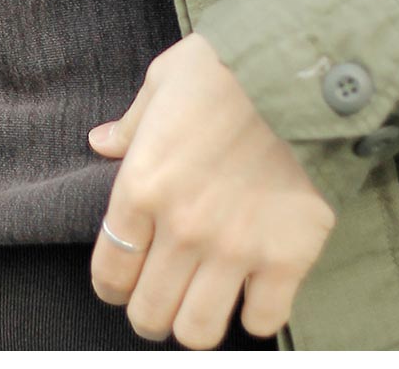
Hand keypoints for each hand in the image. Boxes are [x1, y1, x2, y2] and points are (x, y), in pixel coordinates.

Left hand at [86, 32, 335, 348]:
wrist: (297, 71)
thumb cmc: (223, 67)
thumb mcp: (162, 81)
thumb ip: (131, 124)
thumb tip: (101, 143)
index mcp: (142, 186)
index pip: (110, 271)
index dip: (112, 286)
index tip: (121, 284)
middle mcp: (182, 228)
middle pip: (150, 313)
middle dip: (149, 313)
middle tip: (161, 298)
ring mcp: (235, 248)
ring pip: (199, 331)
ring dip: (196, 323)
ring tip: (203, 303)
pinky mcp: (287, 257)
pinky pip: (264, 320)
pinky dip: (257, 314)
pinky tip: (254, 290)